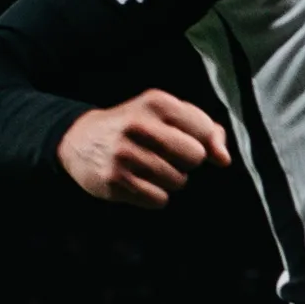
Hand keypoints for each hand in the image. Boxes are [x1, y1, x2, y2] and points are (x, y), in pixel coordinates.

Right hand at [59, 89, 229, 207]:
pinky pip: (158, 200)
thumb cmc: (135, 127)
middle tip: (166, 156)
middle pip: (195, 156)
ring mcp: (124, 154)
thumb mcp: (166, 115)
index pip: (204, 130)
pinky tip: (138, 182)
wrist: (80, 140)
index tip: (185, 141)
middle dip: (187, 162)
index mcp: (156, 103)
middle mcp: (139, 125)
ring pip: (178, 181)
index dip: (202, 142)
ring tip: (149, 168)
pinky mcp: (115, 181)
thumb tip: (224, 159)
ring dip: (170, 180)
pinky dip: (155, 196)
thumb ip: (204, 129)